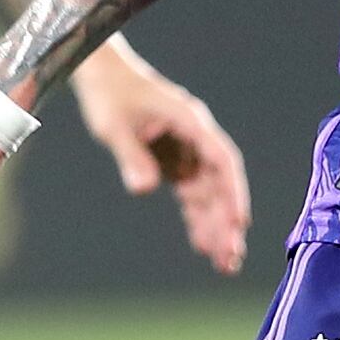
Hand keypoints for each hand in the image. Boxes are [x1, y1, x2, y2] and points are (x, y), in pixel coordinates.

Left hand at [71, 41, 249, 274]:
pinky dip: (196, 218)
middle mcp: (196, 137)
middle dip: (227, 222)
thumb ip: (131, 156)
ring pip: (209, 194)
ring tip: (224, 263)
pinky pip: (191, 194)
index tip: (238, 223)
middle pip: (220, 184)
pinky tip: (202, 245)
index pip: (222, 161)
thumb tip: (145, 189)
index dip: (233, 193)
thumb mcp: (113, 126)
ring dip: (216, 226)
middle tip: (231, 259)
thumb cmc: (109, 94)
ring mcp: (187, 150)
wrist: (101, 76)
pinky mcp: (174, 160)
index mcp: (190, 122)